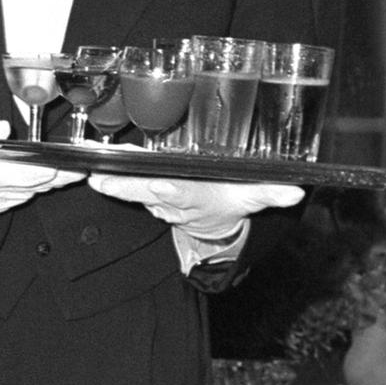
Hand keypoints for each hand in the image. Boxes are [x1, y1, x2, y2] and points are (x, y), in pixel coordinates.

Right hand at [0, 113, 79, 216]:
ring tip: (71, 175)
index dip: (32, 173)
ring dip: (46, 186)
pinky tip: (46, 181)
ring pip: (22, 195)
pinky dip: (31, 190)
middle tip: (78, 171)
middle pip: (20, 186)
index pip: (4, 175)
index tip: (55, 168)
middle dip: (52, 178)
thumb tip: (3, 130)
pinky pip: (15, 200)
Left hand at [85, 170, 303, 246]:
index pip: (180, 192)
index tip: (154, 186)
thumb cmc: (231, 199)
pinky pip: (124, 180)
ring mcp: (155, 197)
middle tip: (100, 179)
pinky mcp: (144, 190)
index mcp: (195, 196)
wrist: (213, 224)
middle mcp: (171, 198)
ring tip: (90, 168)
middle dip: (124, 186)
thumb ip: (271, 193)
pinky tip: (91, 161)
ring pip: (131, 186)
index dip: (165, 190)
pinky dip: (110, 172)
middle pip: (146, 190)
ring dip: (111, 179)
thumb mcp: (253, 196)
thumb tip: (295, 192)